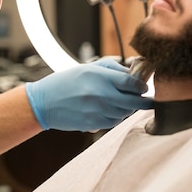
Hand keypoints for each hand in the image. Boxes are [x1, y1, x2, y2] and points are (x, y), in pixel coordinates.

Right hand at [26, 57, 152, 131]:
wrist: (44, 103)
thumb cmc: (66, 82)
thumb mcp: (87, 68)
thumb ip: (111, 68)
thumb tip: (132, 73)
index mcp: (99, 76)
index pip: (131, 82)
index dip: (142, 86)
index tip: (144, 87)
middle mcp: (100, 94)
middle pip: (133, 101)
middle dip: (143, 101)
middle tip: (147, 100)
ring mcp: (97, 111)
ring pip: (125, 113)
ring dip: (128, 109)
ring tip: (120, 103)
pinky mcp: (93, 124)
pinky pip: (114, 122)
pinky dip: (116, 117)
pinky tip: (108, 111)